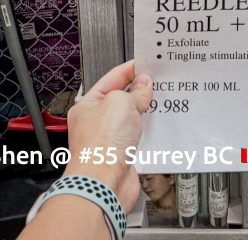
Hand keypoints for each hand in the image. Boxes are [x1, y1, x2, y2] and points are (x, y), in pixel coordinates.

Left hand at [64, 61, 152, 211]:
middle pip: (121, 100)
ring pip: (131, 120)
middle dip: (139, 92)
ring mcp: (108, 140)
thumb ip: (135, 91)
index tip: (146, 64)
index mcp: (88, 105)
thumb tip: (144, 84)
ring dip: (145, 113)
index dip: (130, 70)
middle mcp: (95, 123)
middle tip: (157, 83)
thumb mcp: (121, 102)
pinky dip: (148, 132)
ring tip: (159, 103)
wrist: (103, 183)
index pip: (111, 79)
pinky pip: (138, 138)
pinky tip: (157, 127)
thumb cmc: (100, 147)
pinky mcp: (121, 156)